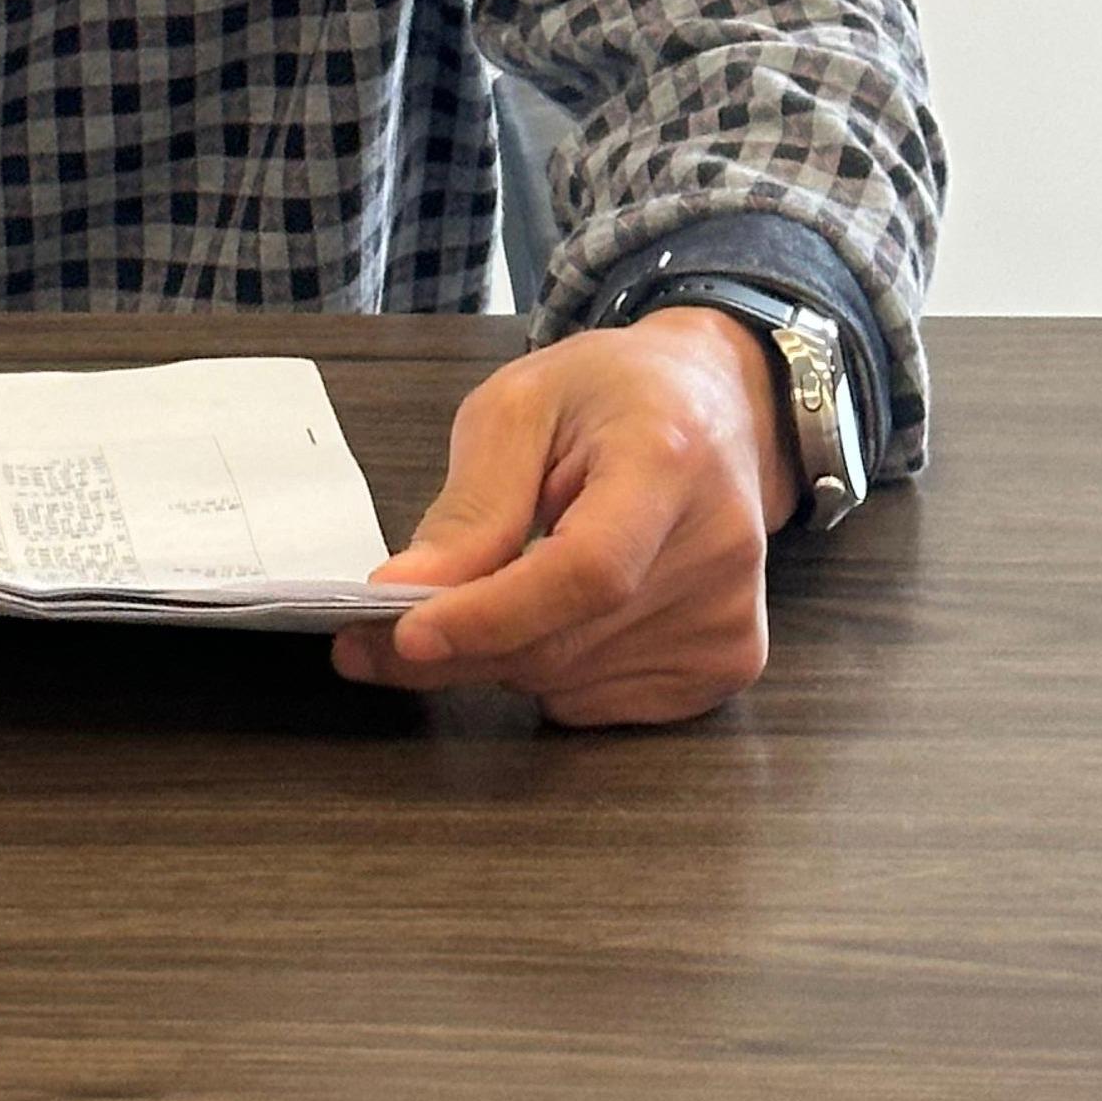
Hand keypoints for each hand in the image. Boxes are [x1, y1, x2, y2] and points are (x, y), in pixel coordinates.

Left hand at [331, 307, 802, 726]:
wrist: (717, 407)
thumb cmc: (611, 397)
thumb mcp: (518, 410)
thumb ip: (468, 506)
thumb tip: (403, 594)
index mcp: (669, 462)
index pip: (585, 570)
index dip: (492, 614)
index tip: (405, 633)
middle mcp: (719, 549)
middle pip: (566, 640)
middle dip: (457, 645)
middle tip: (371, 636)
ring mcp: (730, 616)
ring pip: (569, 682)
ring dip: (503, 653)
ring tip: (504, 580)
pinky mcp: (728, 662)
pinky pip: (600, 703)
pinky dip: (552, 671)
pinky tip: (563, 609)